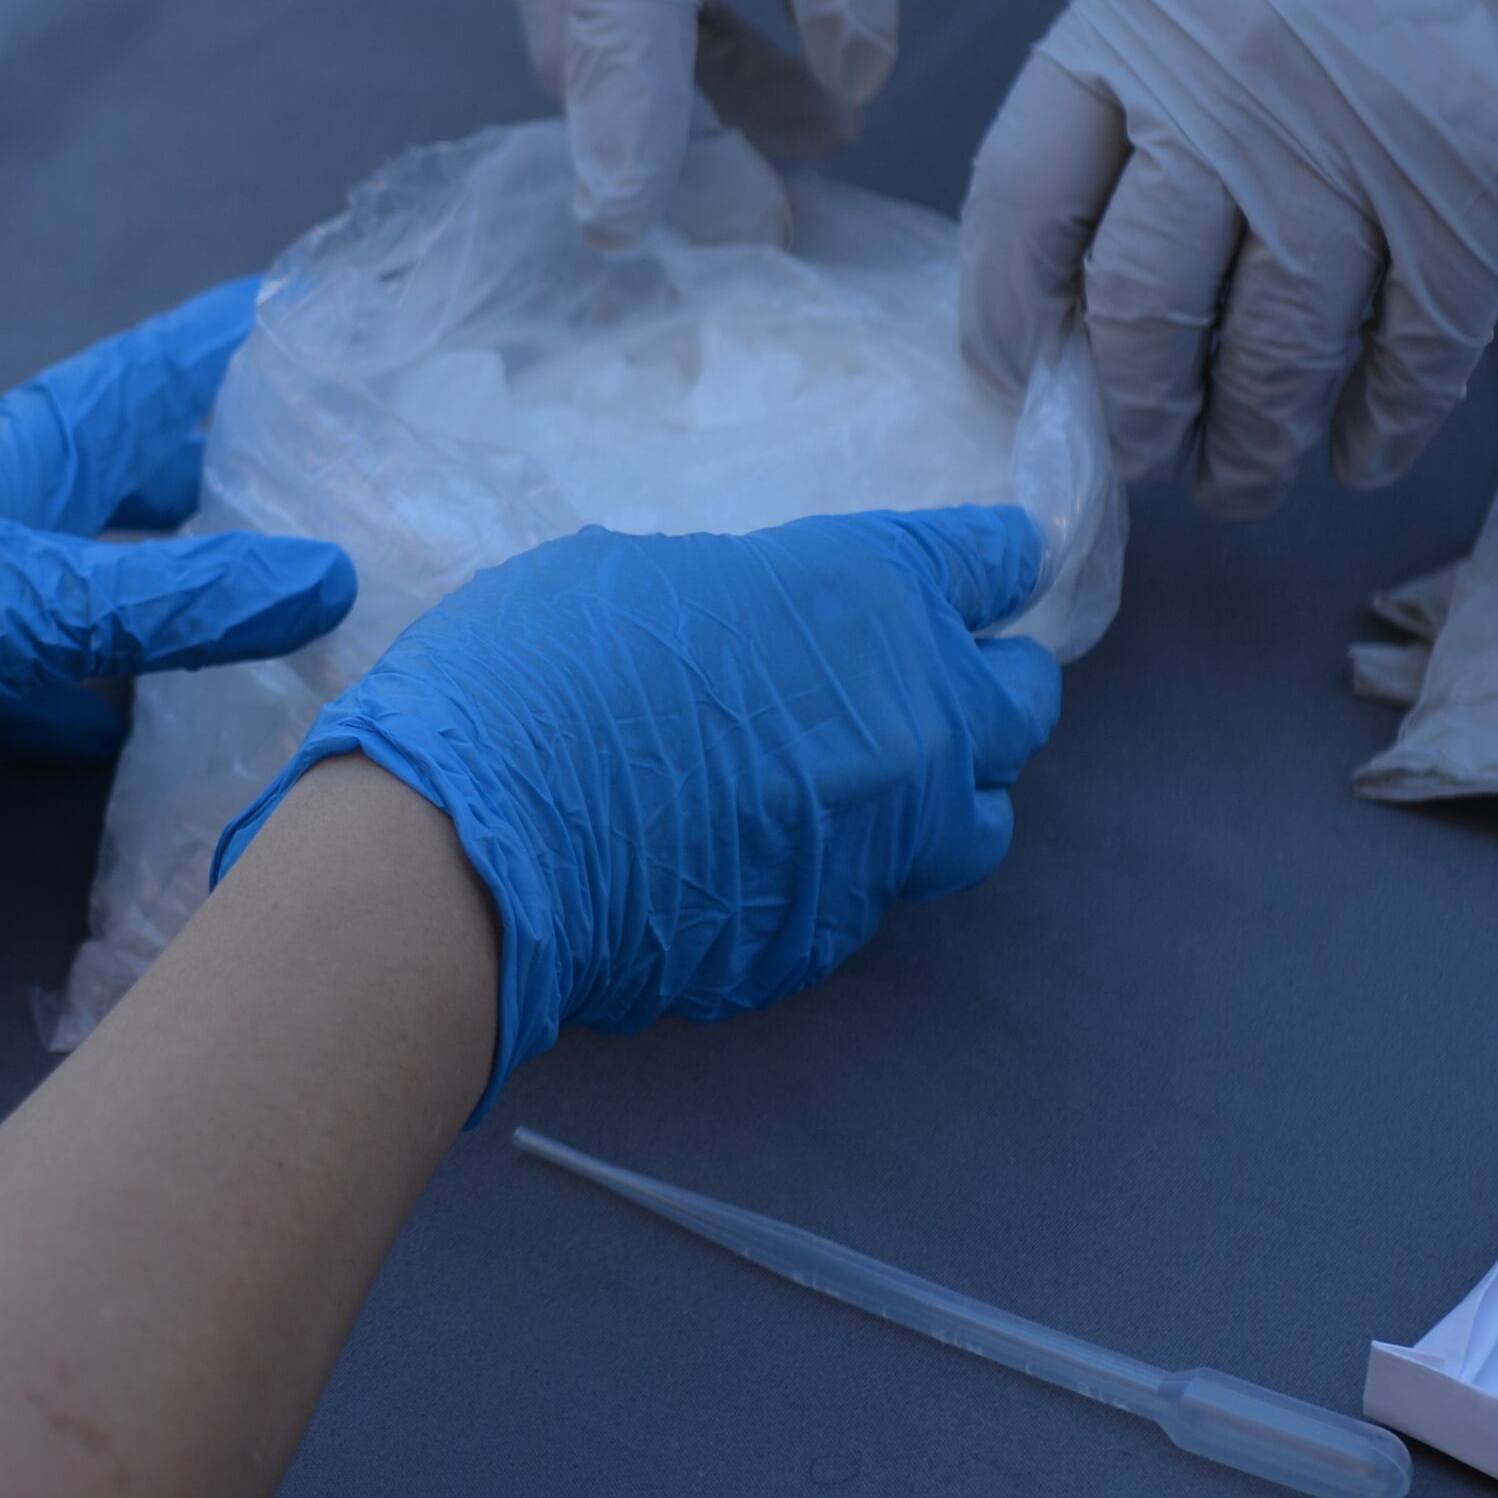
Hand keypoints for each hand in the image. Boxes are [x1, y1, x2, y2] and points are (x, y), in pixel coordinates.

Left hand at [0, 283, 356, 931]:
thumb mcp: (0, 603)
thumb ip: (158, 602)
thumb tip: (327, 578)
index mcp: (4, 466)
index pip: (143, 386)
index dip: (228, 349)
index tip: (323, 309)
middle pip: (126, 480)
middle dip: (224, 470)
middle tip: (338, 476)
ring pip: (86, 586)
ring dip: (171, 594)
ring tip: (279, 612)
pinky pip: (35, 681)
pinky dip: (98, 701)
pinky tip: (141, 741)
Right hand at [210, 507, 1059, 1095]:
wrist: (476, 847)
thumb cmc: (532, 672)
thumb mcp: (639, 574)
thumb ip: (743, 605)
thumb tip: (755, 636)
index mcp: (870, 598)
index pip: (989, 562)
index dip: (996, 558)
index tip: (1004, 559)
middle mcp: (909, 723)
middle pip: (1021, 705)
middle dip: (988, 684)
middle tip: (940, 678)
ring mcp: (879, 848)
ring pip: (976, 824)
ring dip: (945, 795)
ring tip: (879, 784)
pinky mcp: (821, 939)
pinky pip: (864, 899)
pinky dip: (833, 872)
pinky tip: (756, 856)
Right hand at [424, 0, 910, 249]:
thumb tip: (854, 68)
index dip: (632, 122)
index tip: (630, 224)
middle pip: (580, 48)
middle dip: (665, 144)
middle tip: (777, 201)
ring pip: (565, 15)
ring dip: (661, 76)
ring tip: (787, 103)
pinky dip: (621, 12)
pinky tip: (714, 24)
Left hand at [959, 0, 1497, 517]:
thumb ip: (1120, 109)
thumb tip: (1068, 296)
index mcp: (1133, 32)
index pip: (1024, 202)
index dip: (1006, 312)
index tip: (1020, 373)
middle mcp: (1231, 102)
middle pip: (1140, 305)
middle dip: (1133, 409)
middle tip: (1138, 450)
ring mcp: (1357, 163)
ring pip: (1274, 355)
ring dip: (1250, 443)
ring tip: (1238, 479)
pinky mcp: (1477, 210)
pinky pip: (1413, 357)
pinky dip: (1380, 424)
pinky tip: (1356, 454)